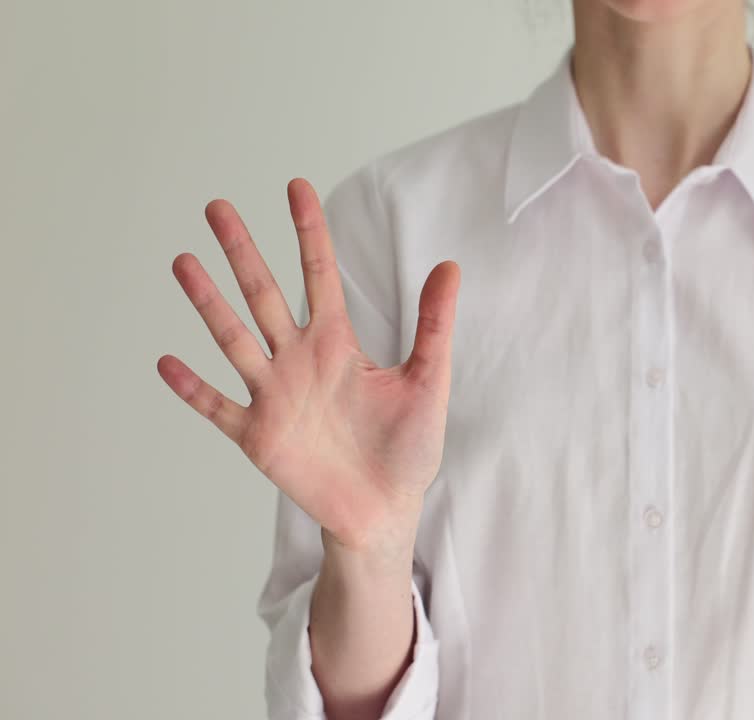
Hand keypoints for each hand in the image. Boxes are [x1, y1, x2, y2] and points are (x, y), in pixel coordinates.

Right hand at [157, 178, 459, 556]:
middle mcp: (299, 360)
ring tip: (184, 262)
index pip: (319, 274)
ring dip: (209, 303)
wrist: (387, 509)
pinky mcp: (259, 436)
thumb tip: (450, 265)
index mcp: (338, 343)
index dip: (308, 232)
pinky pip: (218, 407)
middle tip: (217, 207)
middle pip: (264, 295)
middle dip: (242, 251)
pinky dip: (192, 388)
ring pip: (234, 340)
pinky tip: (167, 360)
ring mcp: (274, 396)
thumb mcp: (429, 380)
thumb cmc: (409, 446)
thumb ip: (434, 325)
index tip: (296, 187)